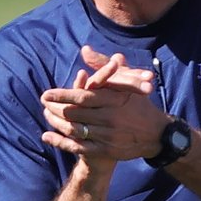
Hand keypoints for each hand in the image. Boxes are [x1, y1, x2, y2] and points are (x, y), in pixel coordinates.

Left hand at [40, 48, 168, 161]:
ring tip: (46, 115)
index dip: (62, 95)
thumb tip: (84, 49)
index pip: (82, 97)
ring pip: (74, 130)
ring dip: (56, 123)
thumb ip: (102, 65)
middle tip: (44, 103)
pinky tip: (47, 136)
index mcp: (113, 100)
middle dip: (55, 108)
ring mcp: (107, 136)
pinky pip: (78, 147)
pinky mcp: (106, 150)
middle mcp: (110, 118)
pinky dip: (60, 142)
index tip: (46, 93)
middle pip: (74, 114)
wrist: (157, 133)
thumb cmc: (138, 103)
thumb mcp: (124, 81)